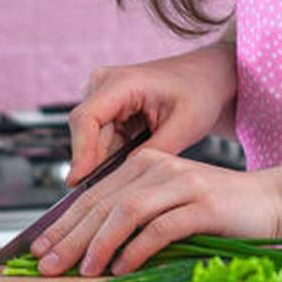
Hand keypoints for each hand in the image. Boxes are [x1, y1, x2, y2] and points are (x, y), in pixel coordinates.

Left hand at [31, 149, 281, 276]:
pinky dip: (137, 249)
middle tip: (46, 262)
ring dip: (99, 243)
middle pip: (102, 202)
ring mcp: (179, 183)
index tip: (39, 247)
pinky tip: (122, 267)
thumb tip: (91, 247)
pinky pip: (161, 227)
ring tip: (82, 269)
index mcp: (142, 163)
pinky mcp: (202, 204)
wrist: (270, 202)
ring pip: (126, 211)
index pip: (92, 194)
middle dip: (70, 235)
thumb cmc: (216, 210)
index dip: (63, 222)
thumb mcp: (168, 206)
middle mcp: (156, 166)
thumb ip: (134, 215)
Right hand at [66, 47, 235, 187]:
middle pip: (84, 131)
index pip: (87, 118)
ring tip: (128, 190)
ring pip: (90, 139)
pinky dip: (111, 159)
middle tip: (107, 203)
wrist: (203, 78)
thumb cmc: (198, 94)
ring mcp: (102, 94)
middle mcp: (103, 83)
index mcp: (122, 81)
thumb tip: (123, 183)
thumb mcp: (184, 126)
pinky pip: (100, 140)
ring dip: (104, 165)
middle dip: (92, 166)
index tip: (78, 183)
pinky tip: (129, 176)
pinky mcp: (106, 108)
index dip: (80, 152)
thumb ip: (153, 154)